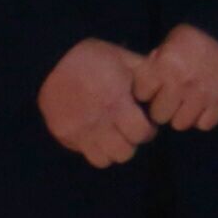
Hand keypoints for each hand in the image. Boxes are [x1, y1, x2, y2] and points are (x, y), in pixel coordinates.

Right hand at [40, 38, 155, 166]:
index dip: (149, 131)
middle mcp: (98, 121)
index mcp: (116, 101)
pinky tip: (97, 134)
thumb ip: (146, 74)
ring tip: (114, 135)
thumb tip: (166, 84)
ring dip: (113, 150)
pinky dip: (94, 149)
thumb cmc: (93, 58)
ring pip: (104, 160)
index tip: (147, 124)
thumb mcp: (124, 59)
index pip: (141, 134)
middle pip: (125, 153)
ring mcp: (79, 131)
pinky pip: (85, 154)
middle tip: (131, 130)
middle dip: (132, 142)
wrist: (51, 60)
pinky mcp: (64, 136)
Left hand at [138, 25, 217, 132]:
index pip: (141, 94)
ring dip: (182, 115)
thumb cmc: (197, 37)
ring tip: (188, 102)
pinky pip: (204, 124)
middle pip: (159, 115)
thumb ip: (155, 62)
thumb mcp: (171, 41)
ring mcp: (202, 95)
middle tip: (171, 97)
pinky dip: (203, 118)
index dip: (146, 90)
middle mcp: (181, 83)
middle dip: (163, 107)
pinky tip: (204, 105)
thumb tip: (145, 81)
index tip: (154, 86)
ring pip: (180, 124)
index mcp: (165, 64)